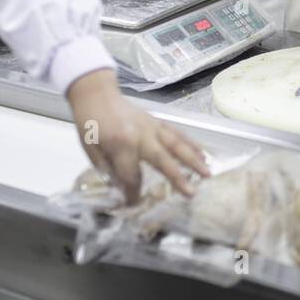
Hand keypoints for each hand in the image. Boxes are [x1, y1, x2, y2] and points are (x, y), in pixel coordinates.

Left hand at [66, 69, 209, 202]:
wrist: (96, 94)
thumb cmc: (91, 124)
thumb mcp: (91, 152)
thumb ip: (109, 171)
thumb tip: (123, 191)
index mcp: (122, 145)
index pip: (132, 176)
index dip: (134, 193)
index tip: (134, 205)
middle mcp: (142, 135)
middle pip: (163, 159)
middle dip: (178, 178)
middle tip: (192, 194)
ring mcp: (153, 127)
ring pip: (177, 144)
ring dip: (194, 159)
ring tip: (208, 172)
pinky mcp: (158, 122)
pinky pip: (177, 134)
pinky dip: (192, 144)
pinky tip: (203, 153)